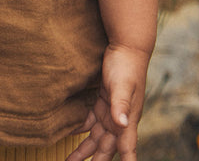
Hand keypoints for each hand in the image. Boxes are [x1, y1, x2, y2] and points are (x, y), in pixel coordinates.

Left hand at [66, 44, 149, 160]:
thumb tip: (122, 124)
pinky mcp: (103, 101)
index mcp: (127, 119)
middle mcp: (120, 120)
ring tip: (71, 160)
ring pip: (97, 137)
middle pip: (107, 147)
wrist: (126, 47)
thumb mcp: (122, 85)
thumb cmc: (127, 66)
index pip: (126, 147)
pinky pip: (91, 121)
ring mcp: (111, 111)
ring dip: (85, 149)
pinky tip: (71, 134)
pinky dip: (81, 129)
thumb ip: (121, 104)